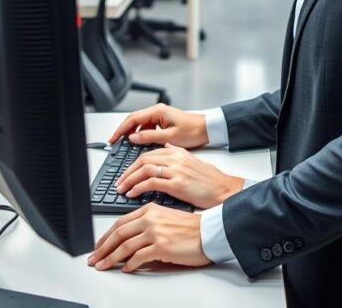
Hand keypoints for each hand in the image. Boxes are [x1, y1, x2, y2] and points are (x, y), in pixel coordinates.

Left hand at [87, 203, 209, 272]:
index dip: (106, 236)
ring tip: (103, 266)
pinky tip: (125, 269)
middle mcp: (150, 218)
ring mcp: (155, 232)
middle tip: (93, 258)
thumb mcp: (165, 218)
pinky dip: (129, 265)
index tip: (98, 246)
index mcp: (149, 209)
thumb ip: (146, 224)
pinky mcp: (161, 246)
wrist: (207, 233)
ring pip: (124, 246)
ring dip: (110, 258)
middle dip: (102, 248)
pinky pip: (138, 258)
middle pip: (118, 233)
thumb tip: (130, 241)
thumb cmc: (190, 228)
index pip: (120, 222)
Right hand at [108, 104, 207, 149]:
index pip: (133, 119)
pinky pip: (147, 126)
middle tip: (114, 141)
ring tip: (124, 144)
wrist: (207, 129)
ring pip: (140, 123)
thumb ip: (149, 137)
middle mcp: (158, 111)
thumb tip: (133, 138)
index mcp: (158, 111)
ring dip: (131, 133)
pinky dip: (141, 134)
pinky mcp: (163, 121)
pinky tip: (139, 143)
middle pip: (134, 119)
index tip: (113, 139)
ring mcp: (160, 115)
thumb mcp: (169, 137)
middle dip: (123, 130)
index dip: (121, 129)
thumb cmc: (192, 131)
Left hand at [116, 144, 243, 209]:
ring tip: (122, 189)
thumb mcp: (192, 160)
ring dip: (130, 180)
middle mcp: (175, 158)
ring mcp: (176, 170)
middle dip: (127, 172)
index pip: (148, 154)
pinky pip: (152, 183)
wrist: (223, 189)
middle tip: (118, 183)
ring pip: (145, 170)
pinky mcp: (177, 184)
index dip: (133, 165)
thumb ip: (176, 152)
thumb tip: (165, 147)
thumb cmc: (209, 180)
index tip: (124, 174)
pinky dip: (139, 188)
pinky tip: (133, 194)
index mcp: (177, 152)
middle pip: (143, 160)